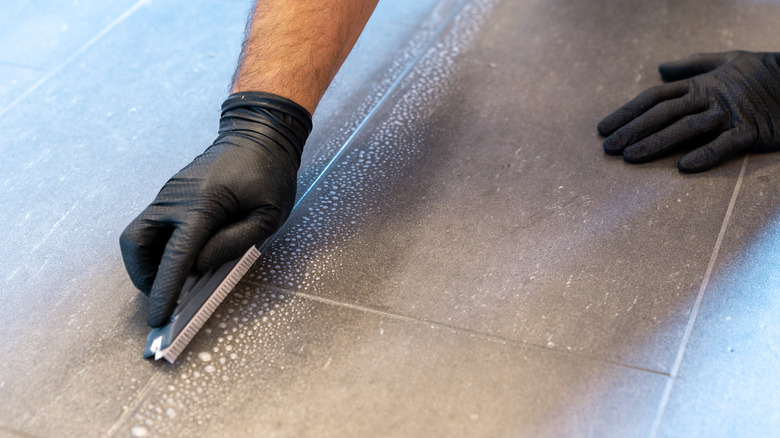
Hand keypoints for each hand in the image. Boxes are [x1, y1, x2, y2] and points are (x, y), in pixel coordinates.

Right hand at [120, 92, 311, 326]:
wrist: (258, 133)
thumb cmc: (270, 174)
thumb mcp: (268, 215)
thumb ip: (235, 243)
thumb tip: (199, 266)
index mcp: (203, 203)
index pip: (176, 255)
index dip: (165, 288)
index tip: (158, 317)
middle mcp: (175, 198)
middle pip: (136, 244)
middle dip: (144, 277)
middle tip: (163, 297)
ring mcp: (168, 194)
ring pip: (137, 235)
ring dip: (146, 263)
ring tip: (171, 280)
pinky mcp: (170, 193)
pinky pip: (151, 225)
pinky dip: (156, 248)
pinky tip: (179, 258)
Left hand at [597, 50, 779, 171]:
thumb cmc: (761, 72)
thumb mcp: (726, 60)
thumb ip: (691, 65)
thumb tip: (661, 69)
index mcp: (699, 84)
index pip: (654, 97)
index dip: (627, 112)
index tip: (604, 129)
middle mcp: (709, 98)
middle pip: (663, 113)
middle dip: (633, 130)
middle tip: (608, 148)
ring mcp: (729, 114)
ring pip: (686, 128)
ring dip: (656, 143)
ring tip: (631, 157)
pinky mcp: (750, 131)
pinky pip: (725, 144)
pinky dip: (705, 155)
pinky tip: (684, 167)